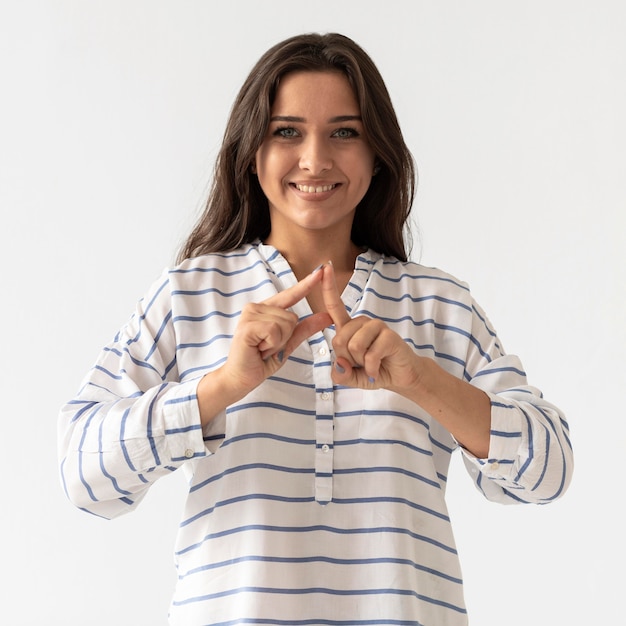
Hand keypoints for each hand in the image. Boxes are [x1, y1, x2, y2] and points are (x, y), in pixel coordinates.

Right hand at [217, 266, 331, 397]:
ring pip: (285, 323)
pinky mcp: (247, 326)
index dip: (306, 284)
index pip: (290, 295)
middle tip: (268, 347)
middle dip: (286, 337)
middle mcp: (256, 307)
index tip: (321, 270)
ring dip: (279, 342)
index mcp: (265, 309)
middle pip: (292, 316)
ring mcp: (249, 315)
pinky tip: (259, 349)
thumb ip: (305, 328)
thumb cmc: (261, 360)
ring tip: (263, 348)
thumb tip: (327, 316)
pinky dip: (272, 344)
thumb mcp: (288, 343)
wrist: (241, 378)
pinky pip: (275, 330)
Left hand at [321, 263, 421, 391]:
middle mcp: (361, 323)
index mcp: (349, 327)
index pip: (335, 306)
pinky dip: (372, 369)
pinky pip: (370, 355)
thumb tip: (340, 363)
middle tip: (362, 363)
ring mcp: (376, 326)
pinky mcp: (389, 335)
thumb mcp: (350, 377)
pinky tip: (378, 369)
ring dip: (361, 364)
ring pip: (354, 346)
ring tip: (372, 364)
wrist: (401, 377)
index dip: (328, 287)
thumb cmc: (374, 371)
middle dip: (347, 359)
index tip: (324, 266)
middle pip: (339, 340)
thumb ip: (339, 374)